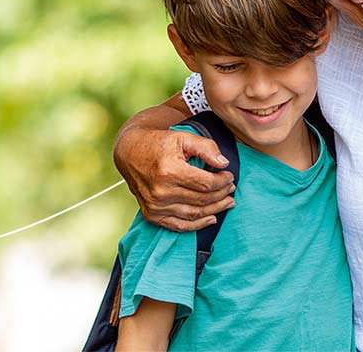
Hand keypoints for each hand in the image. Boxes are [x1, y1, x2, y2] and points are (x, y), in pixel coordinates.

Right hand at [114, 127, 234, 231]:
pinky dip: (198, 225)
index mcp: (169, 171)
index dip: (223, 181)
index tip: (230, 176)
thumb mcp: (183, 137)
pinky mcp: (152, 215)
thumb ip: (206, 148)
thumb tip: (224, 164)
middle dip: (222, 195)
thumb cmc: (159, 144)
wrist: (130, 153)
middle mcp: (161, 192)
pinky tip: (211, 218)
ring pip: (195, 214)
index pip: (206, 183)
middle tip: (232, 188)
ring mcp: (155, 206)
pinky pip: (180, 226)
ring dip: (215, 210)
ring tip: (228, 202)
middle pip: (202, 199)